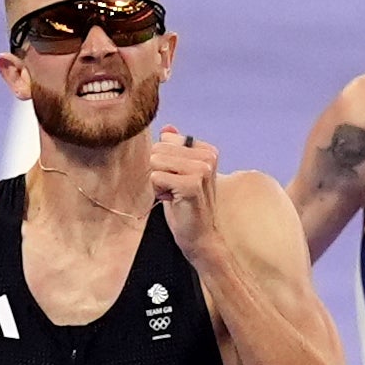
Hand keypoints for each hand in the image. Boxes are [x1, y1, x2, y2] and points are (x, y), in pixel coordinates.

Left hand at [146, 128, 222, 265]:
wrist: (199, 236)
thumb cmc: (186, 205)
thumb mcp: (179, 172)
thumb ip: (175, 149)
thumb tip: (167, 128)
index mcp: (207, 150)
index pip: (165, 140)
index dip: (164, 162)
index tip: (177, 179)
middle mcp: (208, 157)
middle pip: (158, 149)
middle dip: (159, 171)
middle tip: (174, 189)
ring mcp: (202, 170)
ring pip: (155, 162)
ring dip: (158, 182)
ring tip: (174, 194)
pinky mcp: (193, 185)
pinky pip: (156, 177)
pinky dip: (159, 192)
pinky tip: (174, 200)